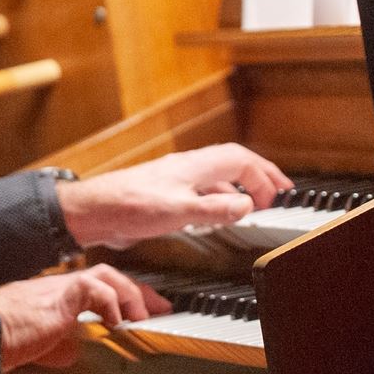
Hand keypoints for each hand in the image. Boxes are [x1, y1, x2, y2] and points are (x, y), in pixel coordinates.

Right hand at [0, 264, 170, 372]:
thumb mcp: (37, 343)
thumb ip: (56, 344)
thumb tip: (71, 352)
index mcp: (55, 295)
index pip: (97, 285)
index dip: (123, 296)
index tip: (143, 310)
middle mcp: (58, 285)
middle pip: (108, 273)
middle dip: (138, 291)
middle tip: (160, 307)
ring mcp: (57, 288)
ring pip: (105, 274)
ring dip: (129, 294)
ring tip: (142, 315)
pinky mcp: (57, 297)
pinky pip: (92, 288)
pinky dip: (110, 302)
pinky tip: (116, 320)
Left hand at [55, 143, 293, 248]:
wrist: (93, 211)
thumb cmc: (129, 206)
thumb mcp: (179, 211)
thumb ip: (214, 209)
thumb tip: (246, 204)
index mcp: (193, 166)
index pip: (240, 159)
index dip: (264, 173)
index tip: (280, 192)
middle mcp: (185, 169)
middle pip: (230, 163)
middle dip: (256, 176)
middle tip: (276, 193)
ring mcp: (174, 180)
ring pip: (215, 176)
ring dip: (237, 187)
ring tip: (253, 204)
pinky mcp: (163, 194)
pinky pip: (200, 191)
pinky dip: (217, 199)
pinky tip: (216, 214)